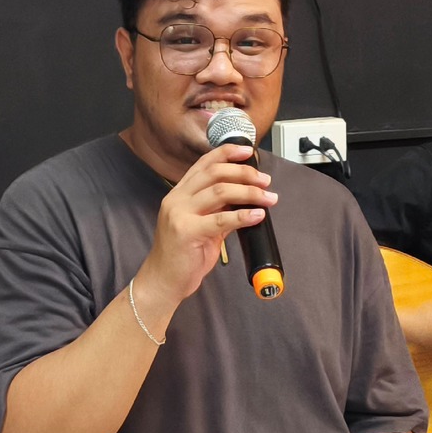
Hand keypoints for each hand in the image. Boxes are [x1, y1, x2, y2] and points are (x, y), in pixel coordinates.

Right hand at [133, 142, 275, 311]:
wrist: (163, 281)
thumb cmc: (182, 255)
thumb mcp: (201, 225)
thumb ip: (219, 210)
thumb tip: (245, 199)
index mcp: (179, 193)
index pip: (204, 163)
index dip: (227, 153)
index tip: (248, 151)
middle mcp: (177, 199)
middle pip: (215, 173)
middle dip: (244, 173)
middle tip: (265, 181)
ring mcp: (179, 214)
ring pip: (220, 192)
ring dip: (249, 192)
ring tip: (268, 198)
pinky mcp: (187, 232)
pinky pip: (221, 219)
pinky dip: (243, 215)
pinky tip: (257, 215)